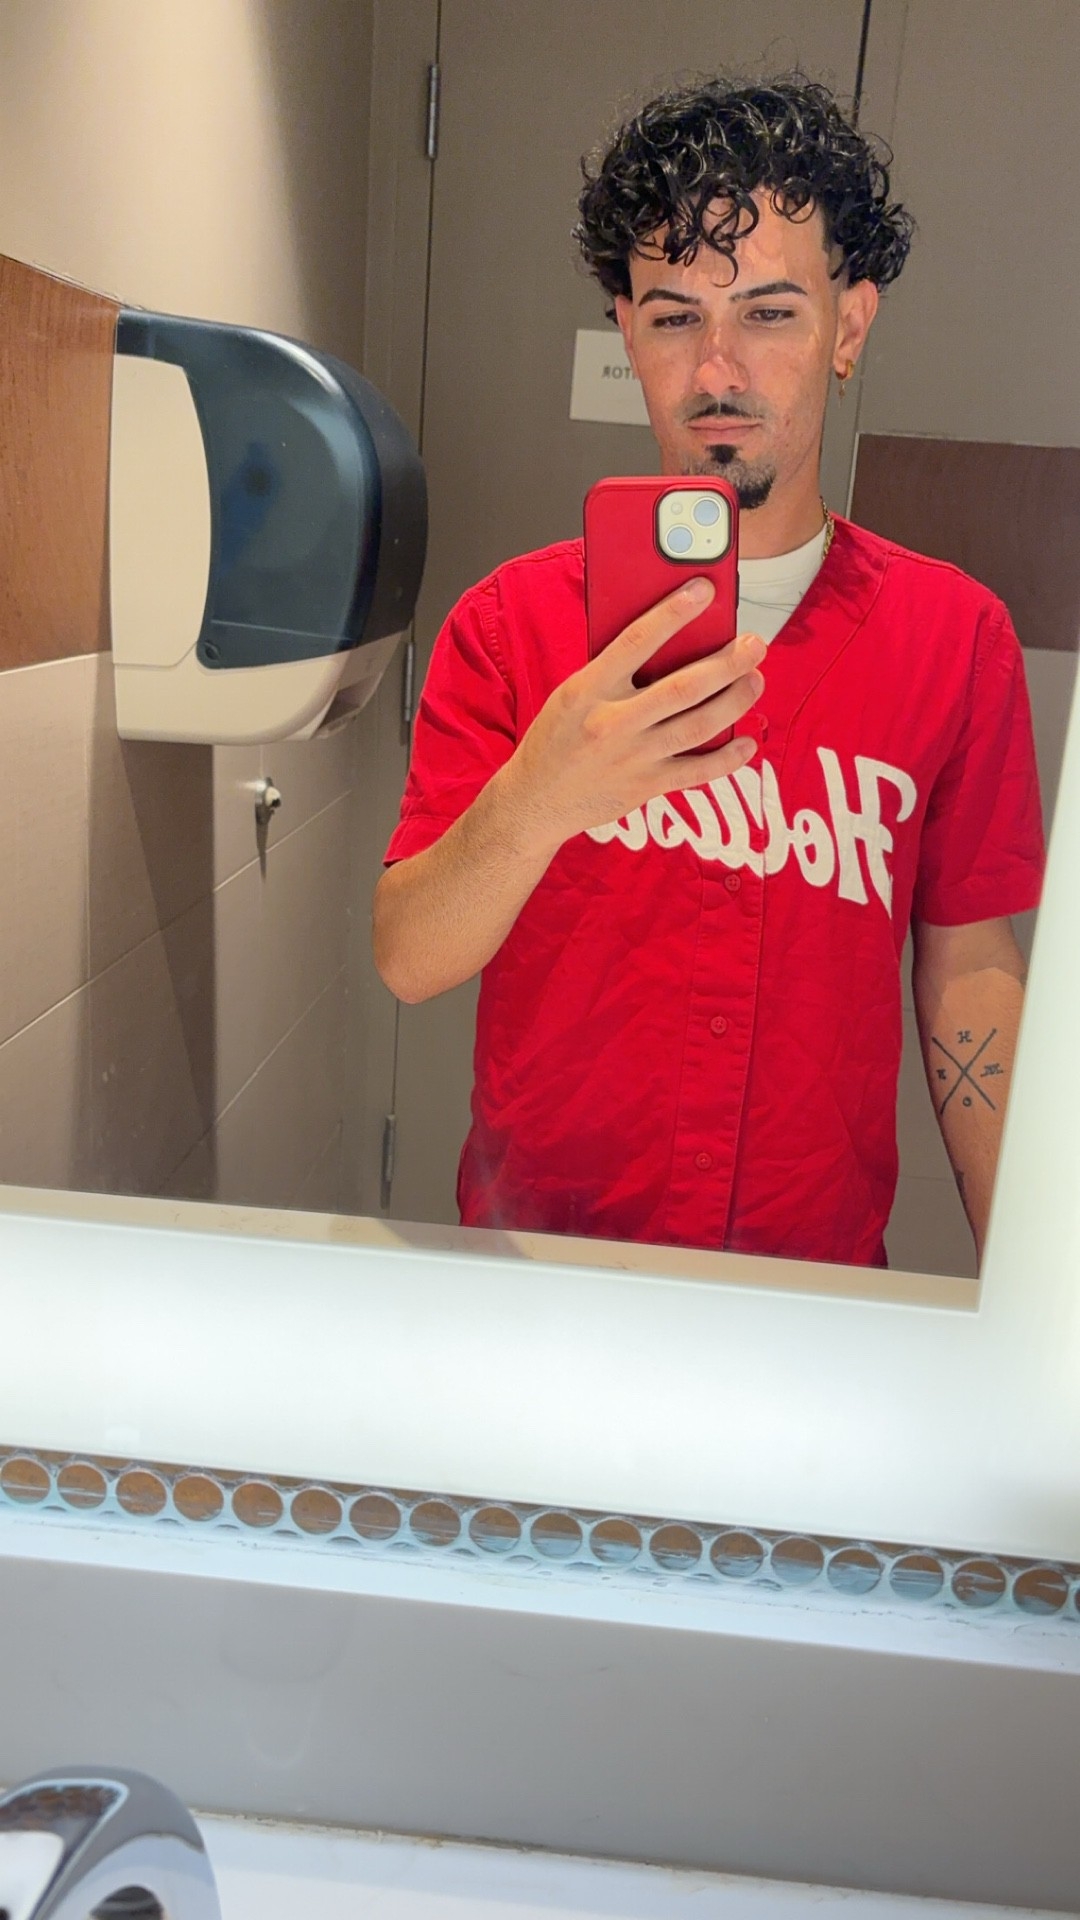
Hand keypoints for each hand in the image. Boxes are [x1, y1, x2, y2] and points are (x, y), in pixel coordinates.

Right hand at [500, 577, 765, 855]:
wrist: (535, 800)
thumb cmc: (556, 738)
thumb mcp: (572, 694)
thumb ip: (612, 670)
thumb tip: (667, 638)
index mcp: (588, 690)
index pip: (636, 641)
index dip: (673, 612)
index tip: (704, 589)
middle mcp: (612, 722)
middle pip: (683, 686)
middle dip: (727, 662)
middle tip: (755, 644)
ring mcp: (632, 757)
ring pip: (697, 725)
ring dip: (734, 701)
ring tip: (755, 680)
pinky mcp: (645, 786)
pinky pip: (697, 772)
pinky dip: (727, 758)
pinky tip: (748, 743)